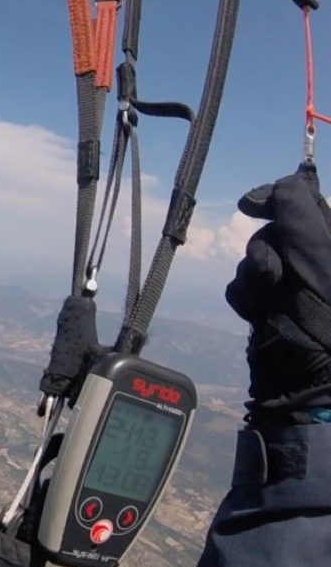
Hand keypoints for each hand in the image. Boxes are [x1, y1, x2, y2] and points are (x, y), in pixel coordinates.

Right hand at [225, 163, 330, 418]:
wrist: (307, 381)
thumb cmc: (323, 316)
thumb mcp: (315, 252)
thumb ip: (297, 210)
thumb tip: (278, 185)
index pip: (304, 201)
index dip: (277, 199)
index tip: (250, 205)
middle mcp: (319, 262)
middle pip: (274, 231)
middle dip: (265, 250)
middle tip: (276, 276)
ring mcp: (295, 287)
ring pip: (254, 259)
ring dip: (252, 277)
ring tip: (268, 301)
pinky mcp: (272, 308)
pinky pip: (243, 287)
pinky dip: (245, 298)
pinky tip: (258, 314)